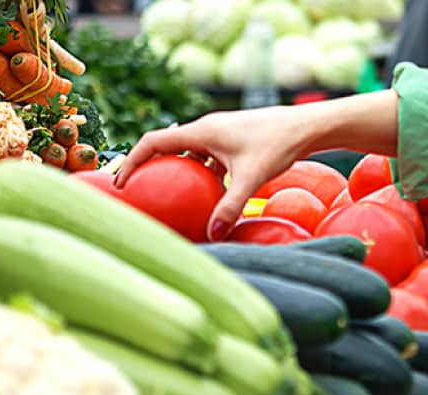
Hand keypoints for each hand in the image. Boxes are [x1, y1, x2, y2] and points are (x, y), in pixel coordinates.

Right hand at [114, 106, 314, 240]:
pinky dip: (201, 176)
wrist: (305, 126)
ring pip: (188, 154)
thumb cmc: (279, 145)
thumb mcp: (252, 178)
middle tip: (138, 193)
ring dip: (177, 173)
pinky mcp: (233, 142)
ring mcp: (219, 135)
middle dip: (150, 168)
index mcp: (201, 131)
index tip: (122, 183)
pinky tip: (207, 198)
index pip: (153, 142)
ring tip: (167, 198)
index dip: (132, 161)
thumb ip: (231, 206)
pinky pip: (207, 159)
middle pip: (167, 147)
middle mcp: (206, 129)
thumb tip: (214, 234)